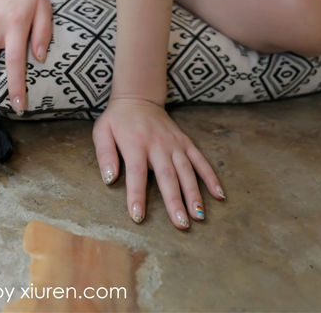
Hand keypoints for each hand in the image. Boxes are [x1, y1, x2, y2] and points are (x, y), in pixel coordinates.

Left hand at [92, 97, 224, 228]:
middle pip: (167, 176)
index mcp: (135, 144)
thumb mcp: (102, 131)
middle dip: (174, 201)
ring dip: (193, 193)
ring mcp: (174, 143)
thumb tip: (109, 179)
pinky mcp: (185, 142)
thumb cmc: (118, 120)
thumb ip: (105, 155)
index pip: (136, 173)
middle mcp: (157, 144)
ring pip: (186, 170)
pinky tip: (218, 194)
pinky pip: (200, 160)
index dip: (137, 195)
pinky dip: (210, 176)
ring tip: (198, 215)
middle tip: (181, 224)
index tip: (138, 217)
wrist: (138, 97)